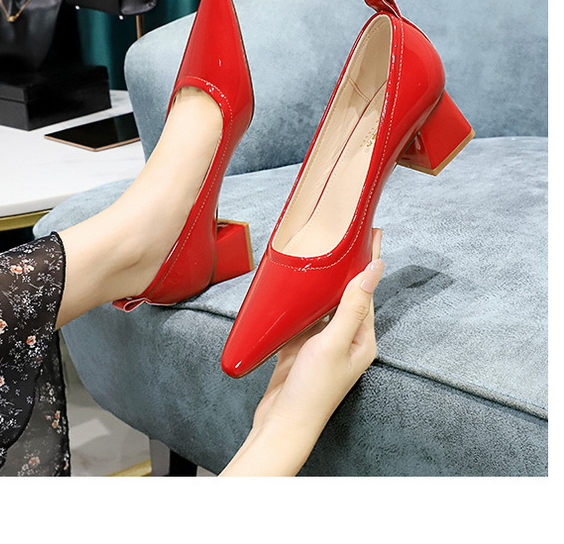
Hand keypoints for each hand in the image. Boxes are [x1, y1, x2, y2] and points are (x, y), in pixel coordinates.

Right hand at [220, 229, 383, 475]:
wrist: (282, 423)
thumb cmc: (312, 390)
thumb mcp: (334, 342)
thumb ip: (353, 305)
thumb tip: (375, 270)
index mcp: (362, 338)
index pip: (367, 290)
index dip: (370, 260)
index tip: (372, 233)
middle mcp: (346, 339)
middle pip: (348, 293)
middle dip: (348, 264)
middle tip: (348, 233)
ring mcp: (322, 343)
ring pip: (325, 303)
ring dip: (324, 279)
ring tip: (323, 251)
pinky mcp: (301, 347)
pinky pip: (304, 316)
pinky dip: (301, 299)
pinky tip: (297, 285)